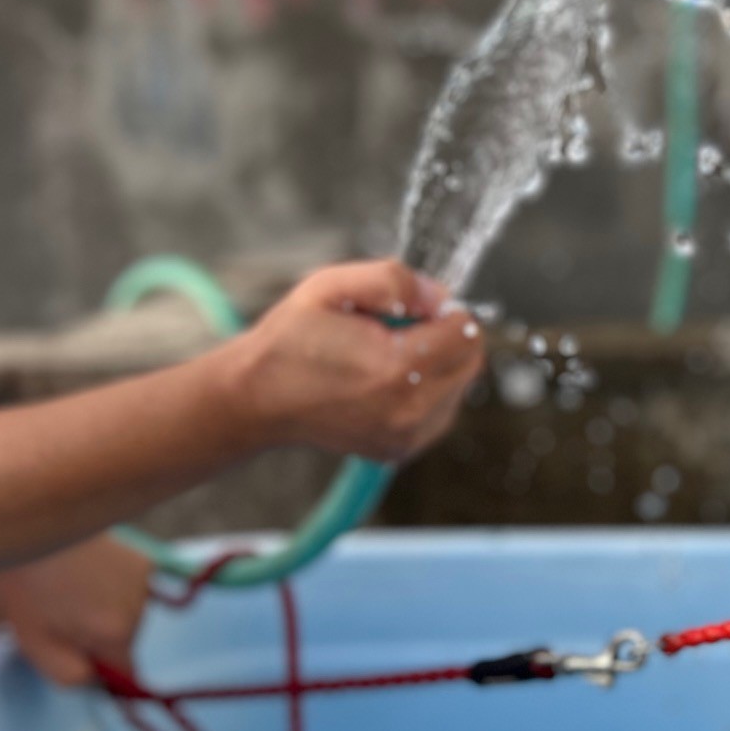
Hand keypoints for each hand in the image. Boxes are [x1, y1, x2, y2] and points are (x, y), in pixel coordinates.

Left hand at [0, 534, 152, 686]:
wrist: (32, 524)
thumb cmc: (27, 587)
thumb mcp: (35, 644)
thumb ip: (71, 676)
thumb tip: (97, 683)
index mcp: (116, 634)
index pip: (127, 674)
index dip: (102, 671)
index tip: (75, 654)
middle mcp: (141, 609)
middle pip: (125, 642)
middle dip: (98, 637)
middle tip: (59, 615)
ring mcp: (145, 582)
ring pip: (129, 615)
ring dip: (106, 610)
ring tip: (70, 588)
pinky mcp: (145, 560)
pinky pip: (134, 590)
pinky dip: (116, 587)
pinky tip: (89, 572)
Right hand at [219, 259, 485, 461]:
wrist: (258, 398)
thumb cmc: (291, 339)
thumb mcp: (332, 286)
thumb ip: (394, 281)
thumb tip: (441, 296)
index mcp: (396, 370)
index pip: (465, 332)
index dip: (443, 308)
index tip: (411, 307)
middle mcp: (409, 411)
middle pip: (471, 362)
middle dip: (447, 335)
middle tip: (400, 327)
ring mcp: (407, 436)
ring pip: (459, 387)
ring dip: (438, 363)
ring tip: (386, 354)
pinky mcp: (401, 449)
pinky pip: (441, 411)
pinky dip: (427, 390)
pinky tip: (387, 379)